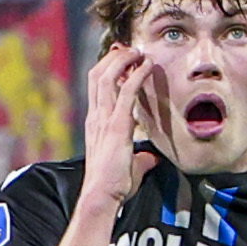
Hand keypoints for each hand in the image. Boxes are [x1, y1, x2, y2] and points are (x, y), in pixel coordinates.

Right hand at [76, 39, 163, 194]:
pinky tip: (147, 66)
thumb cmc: (113, 185)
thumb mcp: (130, 167)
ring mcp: (103, 119)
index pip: (97, 86)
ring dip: (123, 60)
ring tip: (138, 51)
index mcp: (96, 123)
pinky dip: (136, 75)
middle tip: (131, 49)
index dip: (108, 67)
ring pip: (106, 77)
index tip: (124, 58)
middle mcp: (96, 117)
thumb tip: (150, 158)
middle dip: (114, 57)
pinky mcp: (116, 125)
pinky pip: (125, 91)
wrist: (101, 196)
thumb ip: (139, 158)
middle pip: (97, 74)